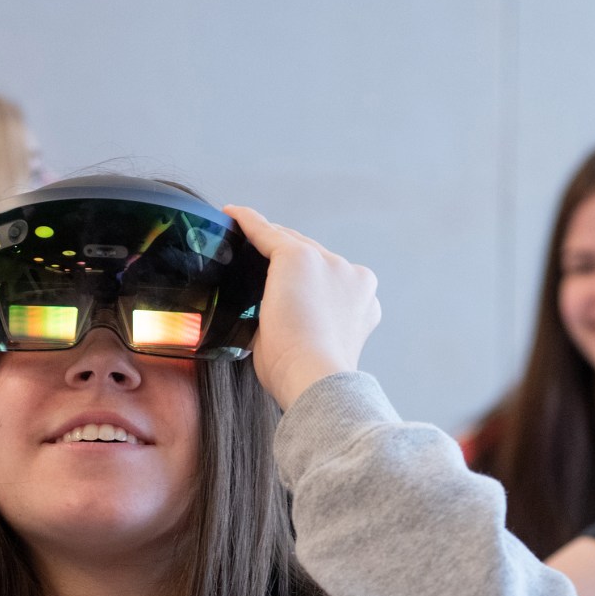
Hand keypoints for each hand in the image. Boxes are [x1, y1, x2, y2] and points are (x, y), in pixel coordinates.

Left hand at [223, 205, 379, 410]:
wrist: (315, 380)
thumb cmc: (305, 380)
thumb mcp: (310, 350)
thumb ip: (297, 328)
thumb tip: (261, 324)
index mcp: (363, 301)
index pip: (327, 279)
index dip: (304, 281)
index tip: (282, 286)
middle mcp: (353, 276)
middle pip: (312, 255)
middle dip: (285, 257)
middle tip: (252, 259)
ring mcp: (329, 263)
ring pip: (290, 244)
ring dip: (267, 240)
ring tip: (238, 234)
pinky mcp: (299, 257)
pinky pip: (267, 234)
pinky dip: (248, 223)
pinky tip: (231, 215)